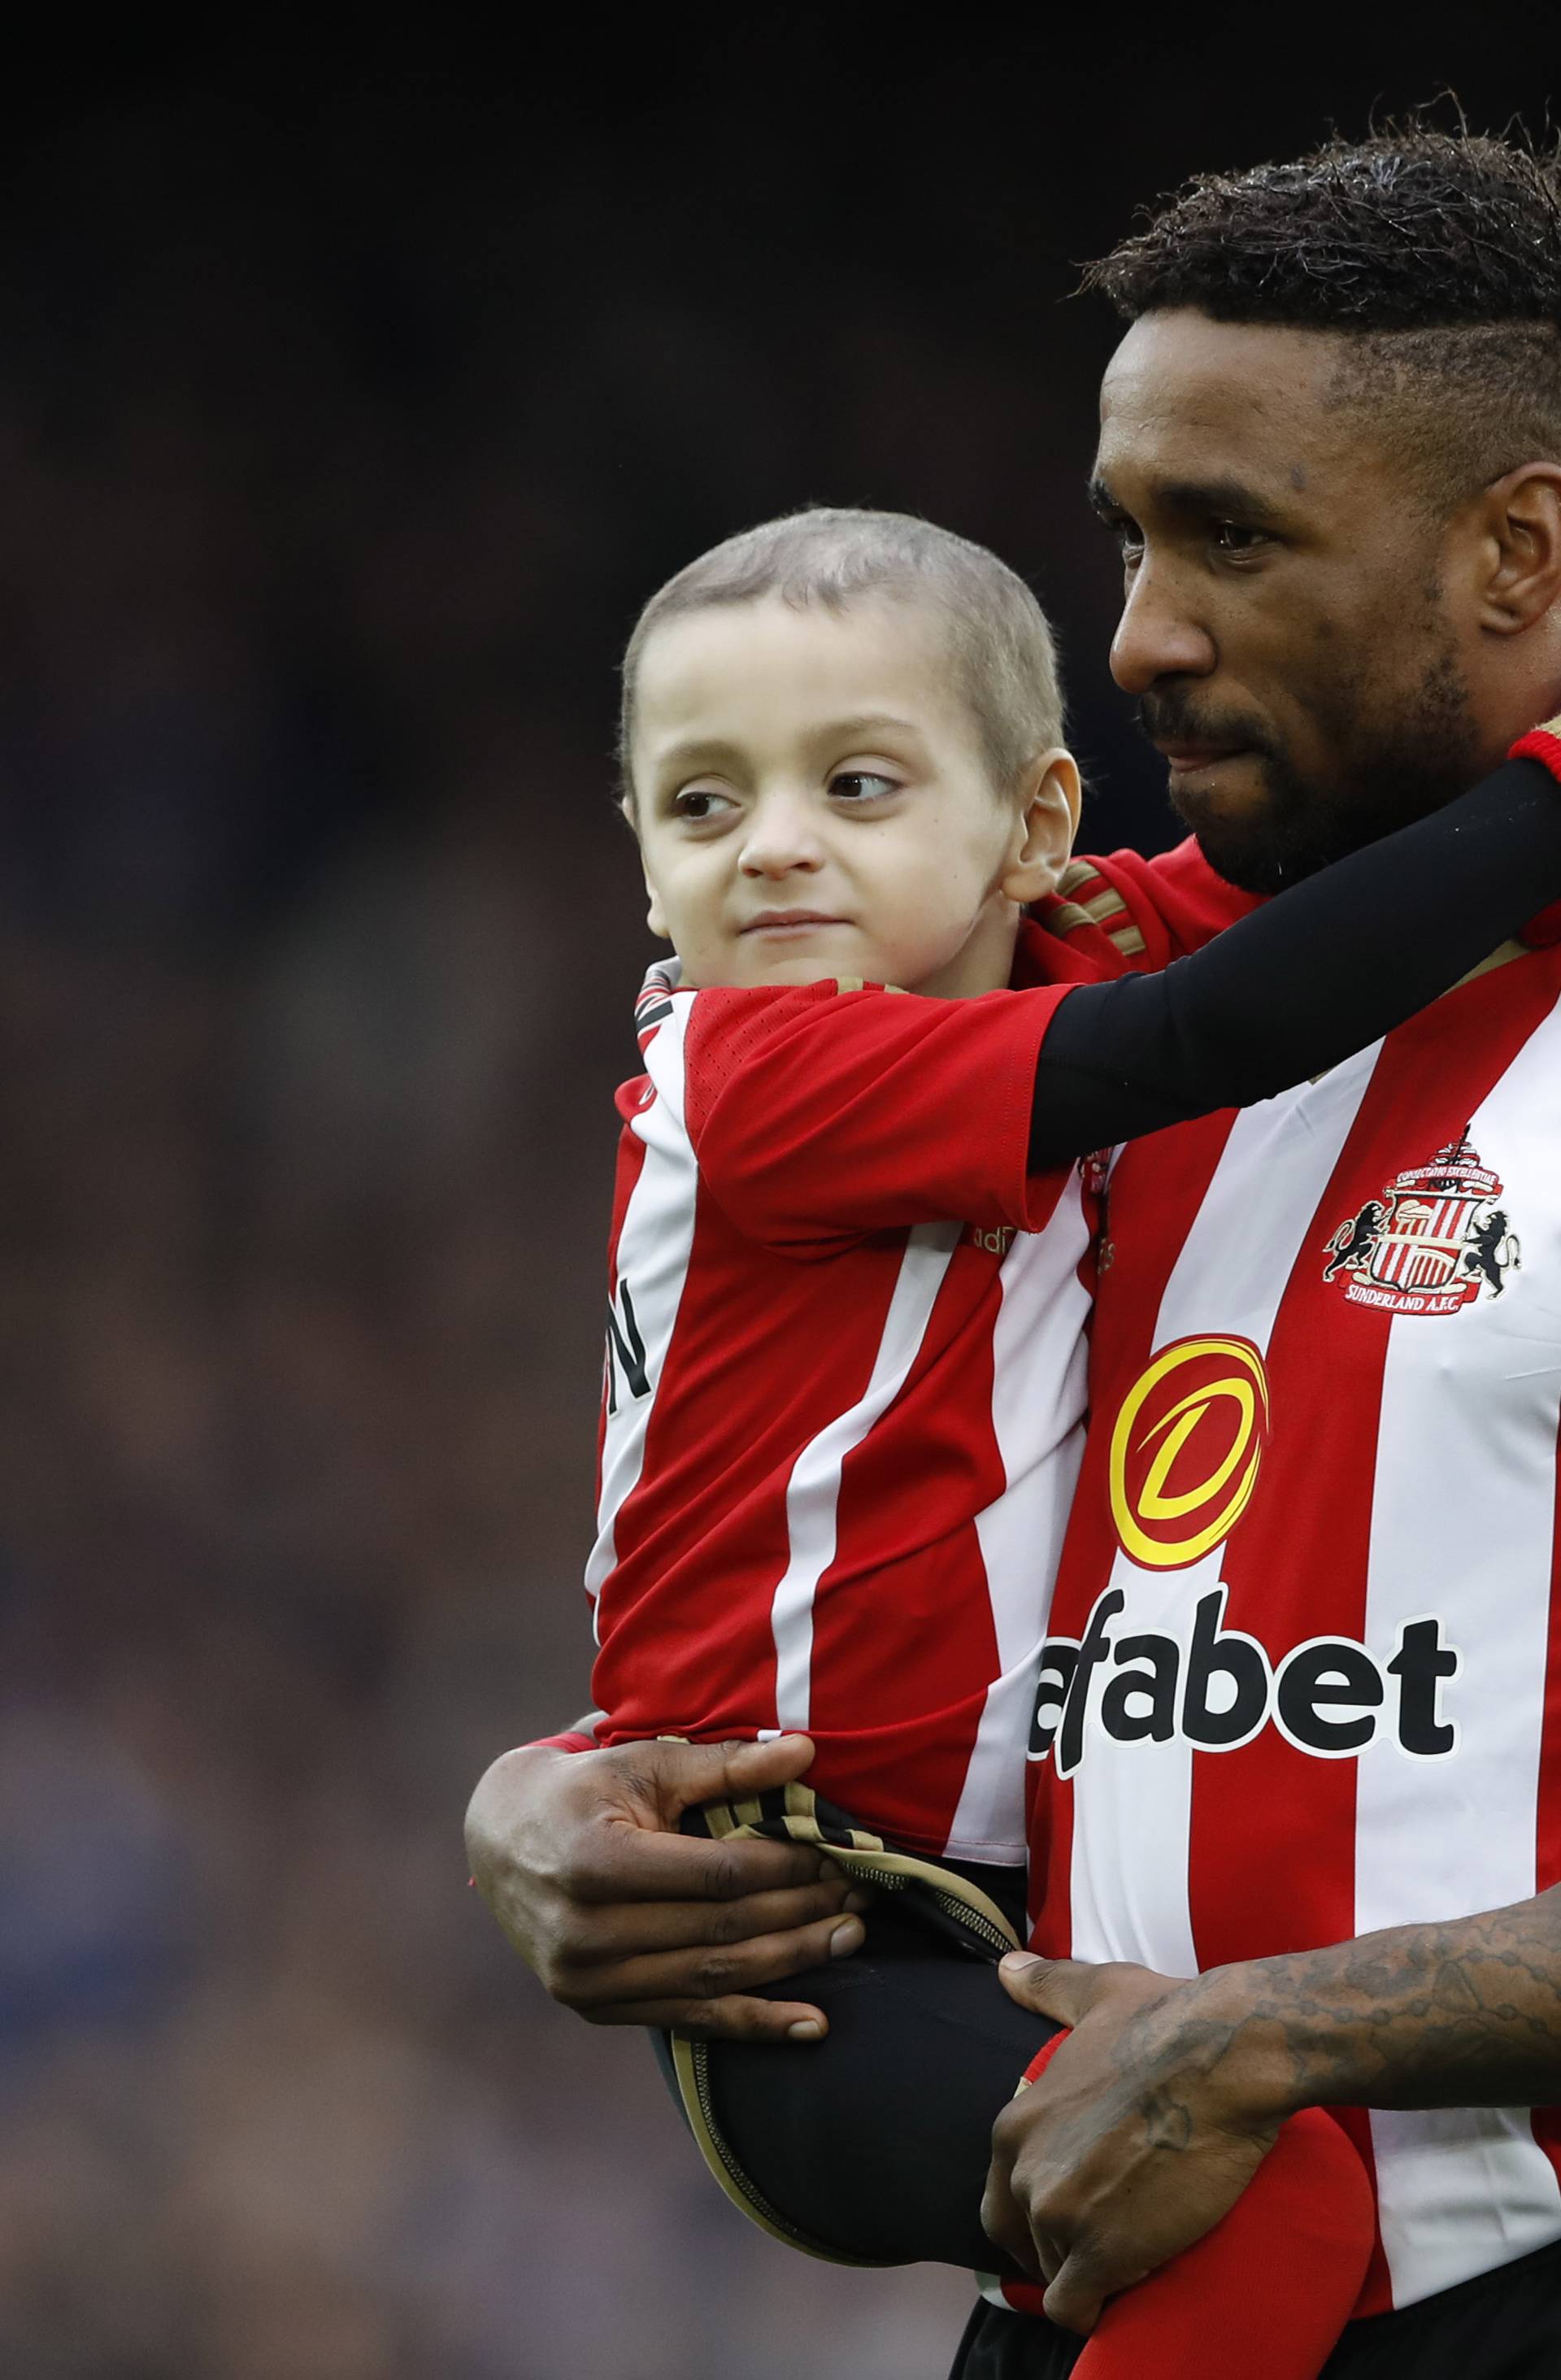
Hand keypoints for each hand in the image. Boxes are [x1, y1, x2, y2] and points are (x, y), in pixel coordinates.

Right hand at [464, 1732, 865, 2038]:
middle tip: (862, 1895)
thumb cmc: (584, 1789)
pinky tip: (812, 2022)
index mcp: (597, 1861)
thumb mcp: (645, 1763)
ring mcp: (587, 1979)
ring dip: (791, 1962)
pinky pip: (689, 2020)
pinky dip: (755, 2024)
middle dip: (802, 1912)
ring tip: (848, 1937)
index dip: (788, 1868)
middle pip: (722, 1930)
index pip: (719, 1875)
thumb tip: (805, 1753)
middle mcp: (586, 1931)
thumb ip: (725, 1765)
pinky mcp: (594, 2007)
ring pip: (713, 1979)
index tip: (838, 1854)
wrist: (501, 1839)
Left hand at [982, 1953, 1281, 2335]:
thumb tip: (1005, 1968)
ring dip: (1089, 2272)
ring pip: (1056, 2273)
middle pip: (1023, 2239)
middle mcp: (1023, 2170)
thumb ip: (1046, 1987)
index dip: (1041, 2209)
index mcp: (1016, 2122)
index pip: (1005, 2194)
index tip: (1081, 2210)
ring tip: (1134, 2252)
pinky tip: (1125, 2295)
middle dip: (1058, 2247)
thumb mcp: (1095, 1992)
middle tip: (1107, 2240)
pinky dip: (1095, 2311)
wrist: (1223, 2055)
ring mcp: (1058, 2214)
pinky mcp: (1100, 2251)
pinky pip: (1076, 2308)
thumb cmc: (1166, 2018)